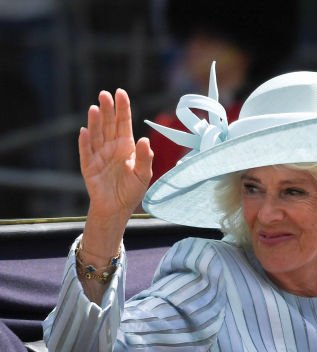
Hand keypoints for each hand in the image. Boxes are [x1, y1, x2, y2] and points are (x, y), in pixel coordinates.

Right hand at [79, 89, 152, 246]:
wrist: (117, 208)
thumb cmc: (131, 190)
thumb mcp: (143, 174)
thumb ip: (145, 158)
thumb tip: (145, 139)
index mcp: (126, 147)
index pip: (124, 123)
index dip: (122, 109)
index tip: (120, 93)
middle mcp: (111, 147)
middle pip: (108, 124)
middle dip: (108, 109)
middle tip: (105, 94)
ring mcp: (98, 155)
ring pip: (96, 134)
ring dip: (95, 122)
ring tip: (95, 108)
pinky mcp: (89, 166)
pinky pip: (86, 152)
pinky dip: (85, 142)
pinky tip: (84, 131)